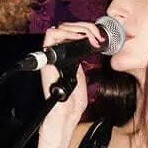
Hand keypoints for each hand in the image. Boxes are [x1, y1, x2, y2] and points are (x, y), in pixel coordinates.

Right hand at [35, 22, 103, 144]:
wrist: (64, 120)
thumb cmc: (71, 106)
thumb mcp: (82, 80)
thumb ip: (81, 65)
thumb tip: (85, 50)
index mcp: (66, 60)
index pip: (73, 35)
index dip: (87, 31)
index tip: (100, 38)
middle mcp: (57, 57)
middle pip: (67, 28)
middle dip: (86, 27)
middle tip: (98, 36)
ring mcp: (51, 58)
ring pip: (60, 28)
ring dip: (78, 28)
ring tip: (91, 36)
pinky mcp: (48, 61)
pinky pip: (51, 37)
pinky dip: (66, 32)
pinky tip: (80, 39)